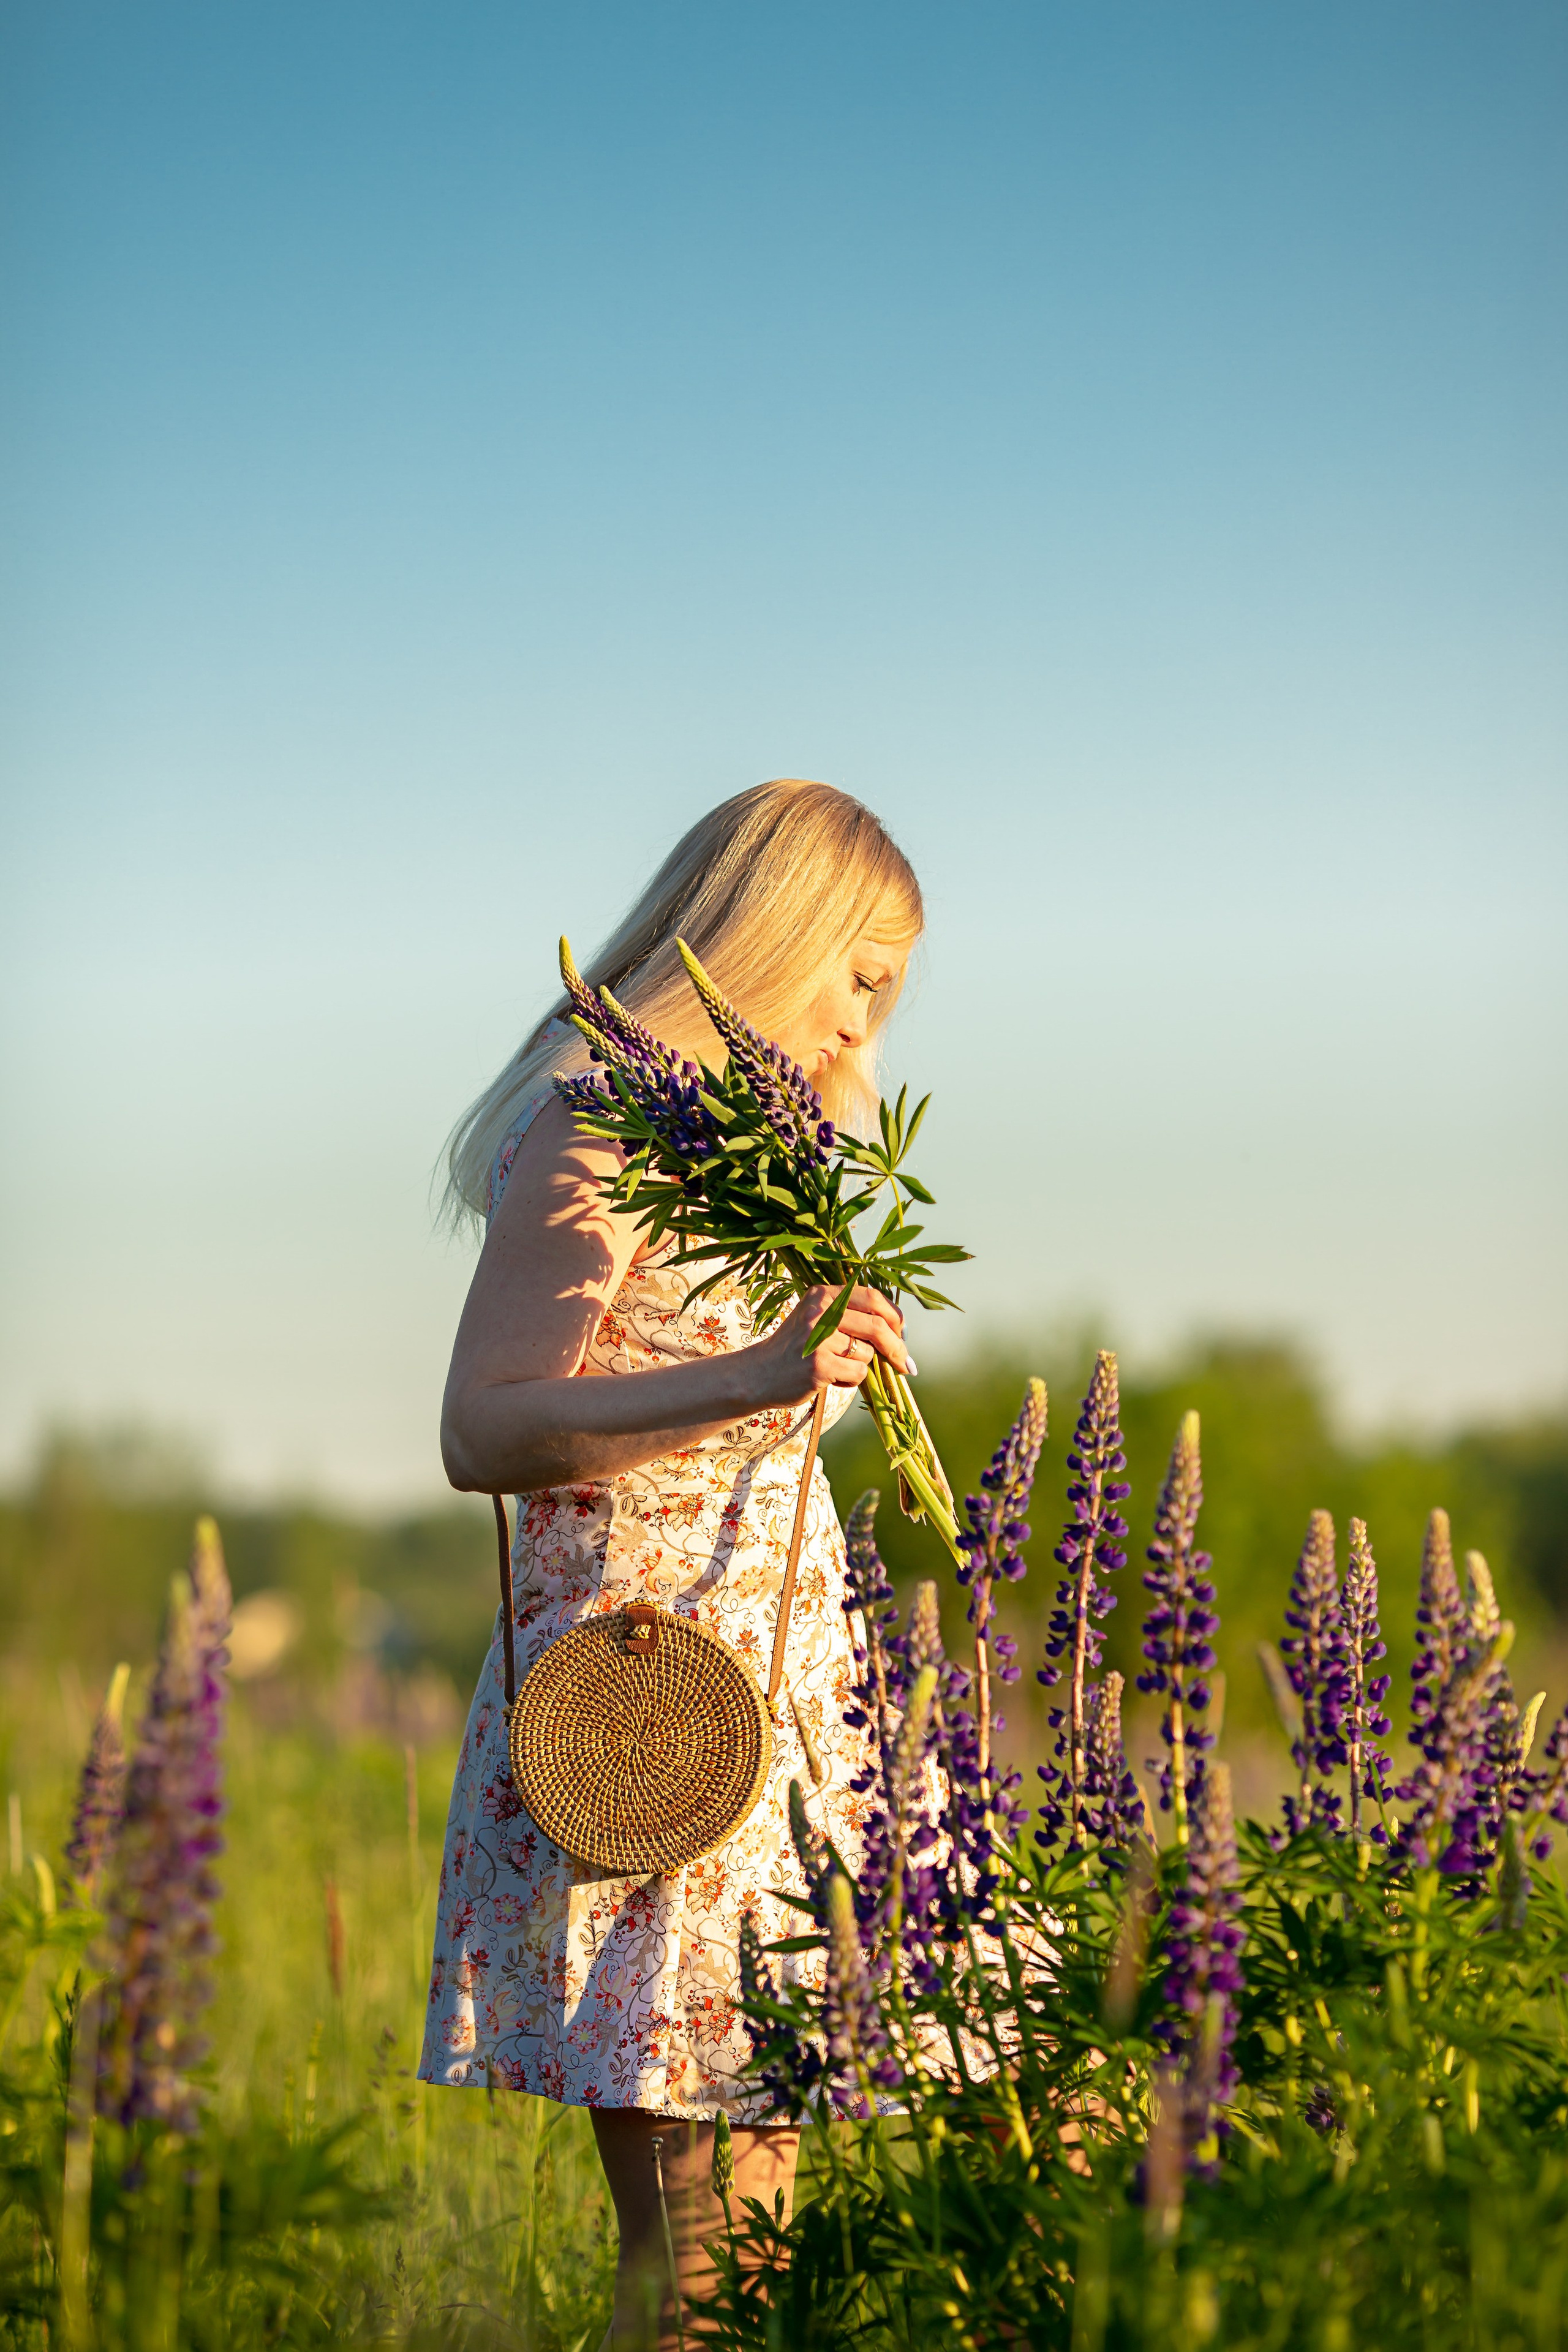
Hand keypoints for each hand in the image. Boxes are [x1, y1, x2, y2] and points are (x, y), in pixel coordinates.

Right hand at [746, 1283, 912, 1410]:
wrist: (758, 1374)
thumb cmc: (794, 1349)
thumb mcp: (816, 1319)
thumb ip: (850, 1316)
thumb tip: (899, 1331)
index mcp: (823, 1295)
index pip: (873, 1298)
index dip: (895, 1317)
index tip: (902, 1333)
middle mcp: (820, 1312)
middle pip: (878, 1327)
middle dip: (896, 1348)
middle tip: (905, 1363)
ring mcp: (818, 1339)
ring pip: (868, 1355)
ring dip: (861, 1366)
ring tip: (835, 1367)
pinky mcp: (819, 1366)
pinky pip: (858, 1374)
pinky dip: (850, 1381)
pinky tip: (829, 1379)